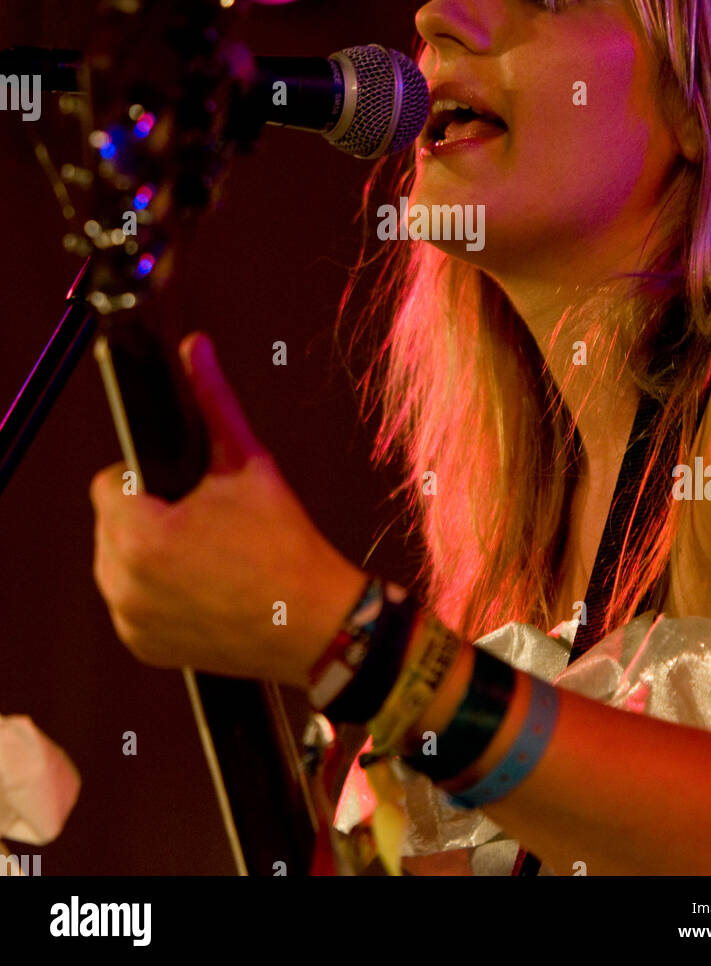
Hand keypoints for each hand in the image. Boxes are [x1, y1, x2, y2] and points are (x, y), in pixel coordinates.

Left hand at [89, 332, 366, 687]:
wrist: (315, 622)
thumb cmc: (284, 543)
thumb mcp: (248, 464)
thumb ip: (214, 402)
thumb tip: (196, 349)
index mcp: (142, 534)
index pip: (109, 484)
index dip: (147, 478)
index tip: (184, 487)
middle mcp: (124, 582)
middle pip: (110, 522)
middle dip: (146, 514)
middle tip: (199, 518)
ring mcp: (132, 620)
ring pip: (115, 561)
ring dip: (144, 550)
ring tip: (198, 549)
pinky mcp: (143, 646)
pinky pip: (129, 601)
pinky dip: (152, 590)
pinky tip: (195, 583)